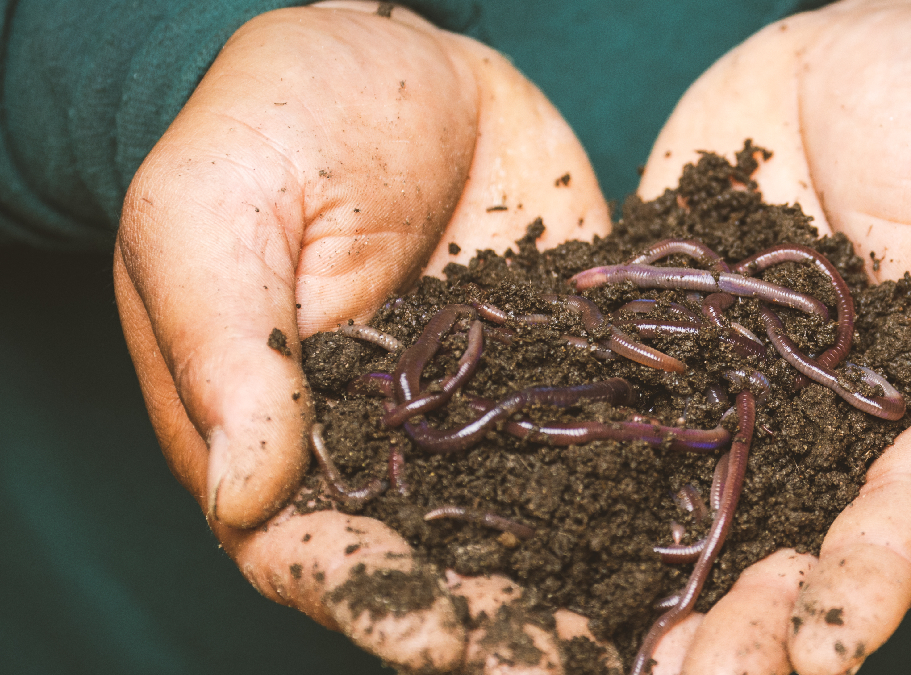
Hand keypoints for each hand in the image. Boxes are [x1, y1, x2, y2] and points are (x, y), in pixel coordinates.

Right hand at [113, 2, 610, 669]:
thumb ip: (227, 348)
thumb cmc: (274, 120)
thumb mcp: (215, 210)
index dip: (376, 602)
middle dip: (494, 621)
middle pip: (431, 560)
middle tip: (567, 663)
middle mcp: (386, 442)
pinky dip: (638, 486)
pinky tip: (693, 527)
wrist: (397, 57)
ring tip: (640, 637)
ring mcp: (479, 409)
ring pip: (523, 519)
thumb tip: (247, 496)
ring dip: (574, 582)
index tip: (447, 636)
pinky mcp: (556, 364)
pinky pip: (595, 433)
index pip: (313, 548)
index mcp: (280, 428)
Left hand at [637, 0, 910, 671]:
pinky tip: (544, 545)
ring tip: (625, 662)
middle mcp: (845, 437)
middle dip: (754, 627)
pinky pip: (637, 425)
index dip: (870, 585)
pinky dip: (594, 487)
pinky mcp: (680, 357)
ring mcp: (754, 402)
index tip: (820, 650)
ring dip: (670, 594)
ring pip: (711, 517)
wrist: (859, 47)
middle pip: (801, 549)